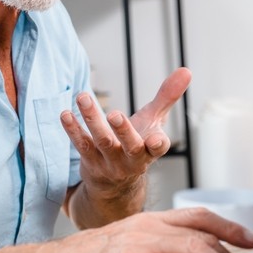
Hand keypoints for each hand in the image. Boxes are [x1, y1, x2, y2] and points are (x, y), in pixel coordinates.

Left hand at [61, 68, 190, 197]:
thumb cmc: (139, 143)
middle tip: (114, 114)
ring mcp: (110, 163)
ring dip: (92, 119)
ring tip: (83, 97)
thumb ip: (168, 96)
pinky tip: (66, 113)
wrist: (116, 182)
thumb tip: (186, 70)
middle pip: (130, 147)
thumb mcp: (155, 121)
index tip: (155, 139)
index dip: (158, 144)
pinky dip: (73, 129)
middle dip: (123, 131)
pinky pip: (81, 145)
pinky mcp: (91, 162)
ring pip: (102, 142)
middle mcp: (132, 160)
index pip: (158, 148)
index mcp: (151, 150)